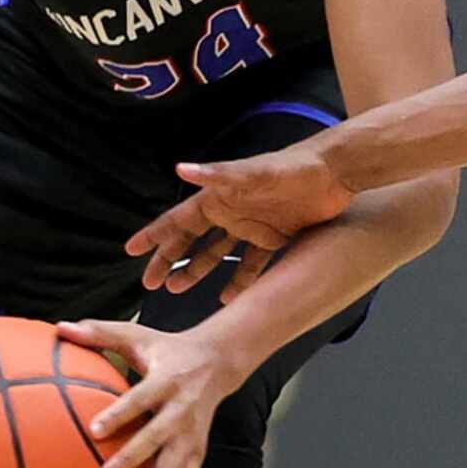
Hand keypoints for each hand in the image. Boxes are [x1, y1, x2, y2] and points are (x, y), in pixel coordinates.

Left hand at [57, 319, 246, 467]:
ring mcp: (193, 437)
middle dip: (134, 462)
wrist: (218, 362)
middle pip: (159, 441)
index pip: (142, 399)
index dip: (120, 415)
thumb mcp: (138, 336)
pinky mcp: (199, 453)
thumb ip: (101, 333)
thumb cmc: (167, 350)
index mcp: (166, 381)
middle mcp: (182, 412)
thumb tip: (60, 327)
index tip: (95, 430)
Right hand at [127, 139, 356, 303]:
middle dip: (169, 260)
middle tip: (150, 283)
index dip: (154, 235)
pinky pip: (252, 265)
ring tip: (178, 290)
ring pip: (217, 254)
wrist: (335, 172)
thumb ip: (219, 175)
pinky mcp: (275, 238)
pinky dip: (240, 282)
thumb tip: (181, 169)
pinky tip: (228, 299)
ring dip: (198, 271)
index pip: (177, 220)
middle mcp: (231, 212)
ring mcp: (252, 226)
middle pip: (191, 240)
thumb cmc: (292, 168)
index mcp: (219, 198)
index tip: (131, 251)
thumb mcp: (254, 173)